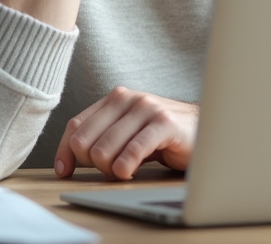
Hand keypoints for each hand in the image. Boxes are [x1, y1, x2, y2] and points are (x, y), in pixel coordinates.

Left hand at [54, 87, 197, 179]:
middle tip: (111, 170)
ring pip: (104, 150)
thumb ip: (101, 137)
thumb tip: (67, 159)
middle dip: (92, 164)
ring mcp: (147, 108)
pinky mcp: (165, 123)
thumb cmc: (164, 136)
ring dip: (110, 171)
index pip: (76, 126)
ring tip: (126, 171)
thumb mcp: (128, 132)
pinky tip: (131, 172)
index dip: (65, 152)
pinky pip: (131, 152)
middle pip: (85, 141)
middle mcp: (128, 98)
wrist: (205, 131)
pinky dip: (126, 168)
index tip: (65, 171)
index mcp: (115, 98)